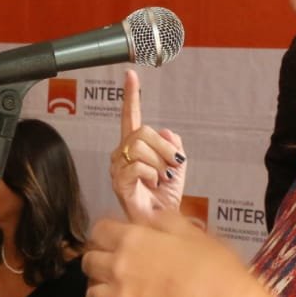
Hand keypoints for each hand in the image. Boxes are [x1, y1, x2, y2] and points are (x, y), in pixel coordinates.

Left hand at [83, 214, 251, 296]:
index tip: (115, 239)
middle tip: (116, 266)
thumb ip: (164, 220)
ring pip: (90, 294)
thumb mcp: (193, 232)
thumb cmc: (215, 268)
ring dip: (101, 292)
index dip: (106, 234)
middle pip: (88, 262)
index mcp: (132, 240)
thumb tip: (147, 216)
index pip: (98, 230)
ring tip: (117, 293)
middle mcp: (118, 267)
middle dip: (99, 262)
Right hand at [109, 69, 187, 221]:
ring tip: (162, 179)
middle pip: (142, 132)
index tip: (131, 75)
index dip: (131, 95)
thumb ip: (173, 145)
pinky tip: (154, 185)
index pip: (131, 116)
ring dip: (159, 163)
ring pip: (140, 147)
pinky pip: (138, 166)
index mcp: (135, 146)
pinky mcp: (119, 182)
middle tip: (173, 165)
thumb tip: (167, 133)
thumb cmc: (164, 198)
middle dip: (164, 148)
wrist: (161, 221)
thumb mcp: (177, 165)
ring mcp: (118, 168)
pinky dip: (153, 175)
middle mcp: (122, 153)